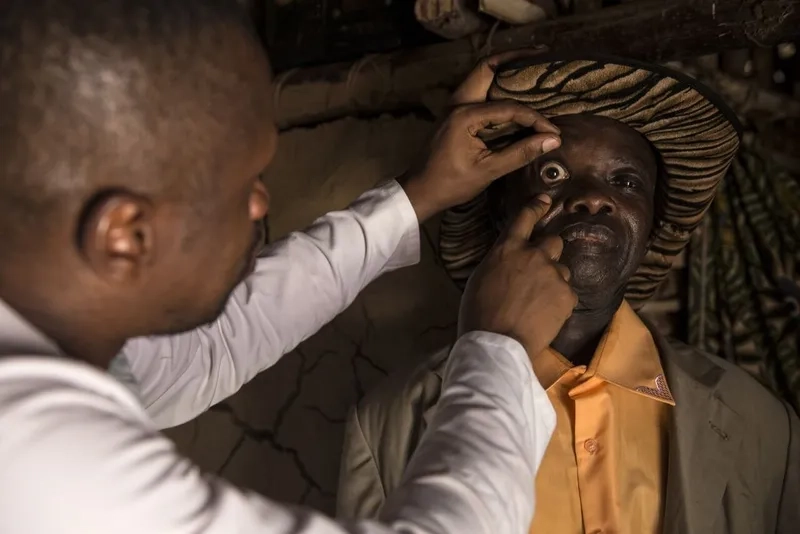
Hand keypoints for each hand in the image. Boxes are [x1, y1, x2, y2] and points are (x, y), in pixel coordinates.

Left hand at [400, 49, 560, 221]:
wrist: (420, 190)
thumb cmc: (451, 183)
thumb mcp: (488, 171)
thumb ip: (520, 153)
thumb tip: (552, 140)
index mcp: (465, 115)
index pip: (509, 107)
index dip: (535, 118)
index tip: (553, 130)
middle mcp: (458, 102)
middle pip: (488, 68)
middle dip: (515, 59)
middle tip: (542, 56)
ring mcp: (454, 105)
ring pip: (481, 75)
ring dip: (504, 69)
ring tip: (531, 67)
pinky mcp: (455, 112)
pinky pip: (478, 90)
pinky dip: (497, 86)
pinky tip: (514, 91)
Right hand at [457, 194, 577, 357]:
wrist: (498, 342)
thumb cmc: (478, 313)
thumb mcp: (481, 278)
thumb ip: (500, 263)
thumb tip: (510, 262)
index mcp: (507, 249)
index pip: (525, 218)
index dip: (536, 206)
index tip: (546, 199)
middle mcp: (533, 255)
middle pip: (554, 241)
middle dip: (550, 253)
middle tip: (541, 271)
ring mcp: (553, 274)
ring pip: (562, 270)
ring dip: (554, 281)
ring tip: (540, 303)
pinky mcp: (567, 295)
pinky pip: (567, 294)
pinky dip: (559, 303)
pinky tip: (546, 317)